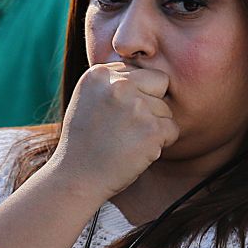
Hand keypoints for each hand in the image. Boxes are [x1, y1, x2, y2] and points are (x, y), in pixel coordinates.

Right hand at [45, 62, 177, 201]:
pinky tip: (137, 151)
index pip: (139, 71)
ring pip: (166, 109)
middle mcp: (118, 84)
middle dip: (152, 103)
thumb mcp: (88, 98)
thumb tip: (147, 69)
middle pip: (160, 82)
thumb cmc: (84, 141)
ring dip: (154, 127)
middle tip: (129, 126)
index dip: (134, 95)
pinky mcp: (151, 129)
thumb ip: (113, 81)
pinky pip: (172, 129)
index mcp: (100, 73)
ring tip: (127, 141)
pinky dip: (161, 144)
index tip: (116, 115)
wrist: (75, 177)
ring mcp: (135, 106)